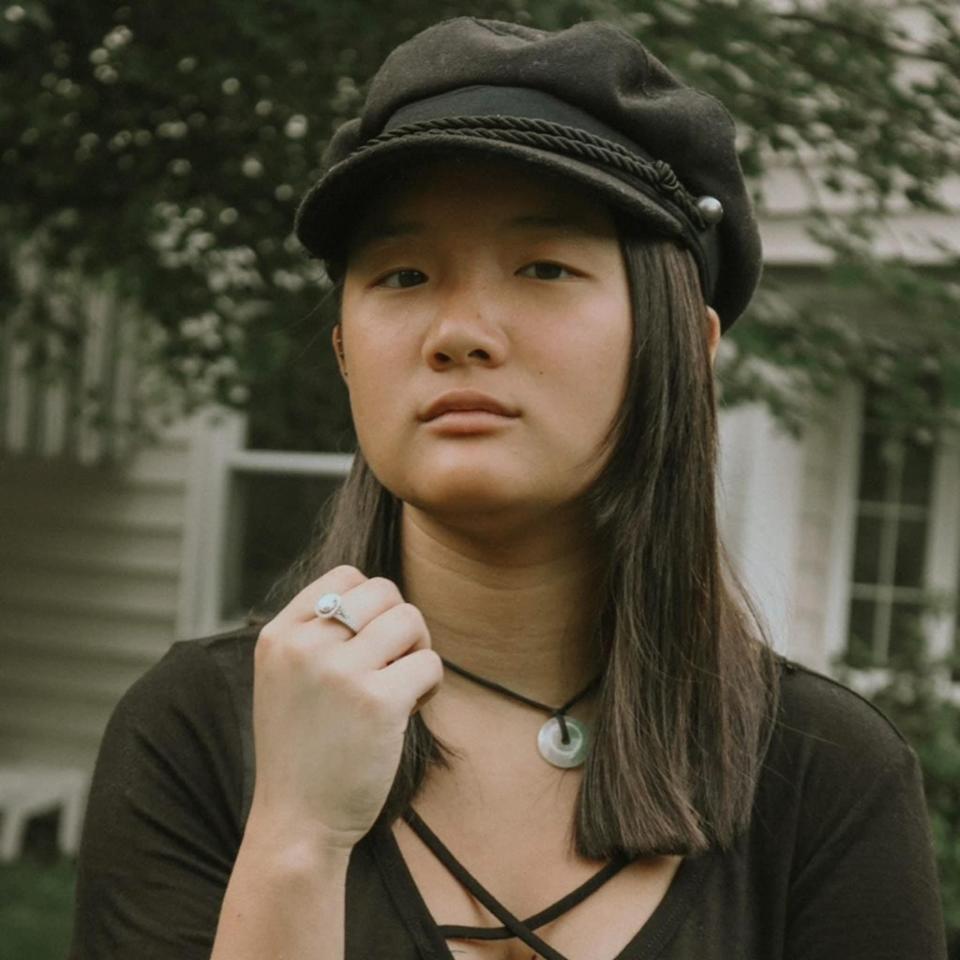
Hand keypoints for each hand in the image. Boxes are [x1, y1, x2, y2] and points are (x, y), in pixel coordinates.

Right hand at [248, 566, 442, 851]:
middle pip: (384, 591)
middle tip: (392, 663)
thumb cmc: (301, 748)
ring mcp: (340, 672)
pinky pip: (430, 663)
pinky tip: (409, 709)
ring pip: (410, 620)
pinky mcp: (378, 702)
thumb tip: (379, 594)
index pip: (344, 575)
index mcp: (278, 635)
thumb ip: (317, 633)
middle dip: (399, 623)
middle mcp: (305, 646)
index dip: (370, 603)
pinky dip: (430, 684)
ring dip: (418, 650)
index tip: (367, 642)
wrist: (296, 822)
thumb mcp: (285, 677)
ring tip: (401, 685)